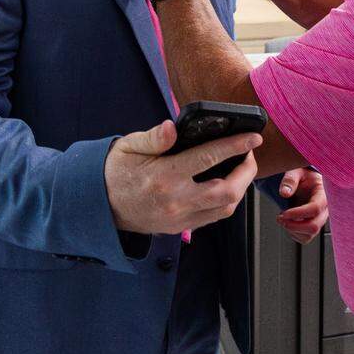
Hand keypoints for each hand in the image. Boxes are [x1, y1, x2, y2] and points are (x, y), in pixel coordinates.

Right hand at [104, 121, 261, 234]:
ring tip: (242, 169)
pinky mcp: (180, 227)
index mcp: (164, 176)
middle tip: (250, 154)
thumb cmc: (116, 171)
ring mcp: (179, 217)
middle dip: (247, 171)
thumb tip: (173, 127)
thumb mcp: (129, 146)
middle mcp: (176, 200)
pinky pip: (213, 217)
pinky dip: (226, 202)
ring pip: (224, 208)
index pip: (208, 158)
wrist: (99, 205)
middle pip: (226, 190)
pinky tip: (228, 186)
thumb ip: (154, 137)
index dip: (235, 146)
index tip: (253, 137)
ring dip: (240, 189)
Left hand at [276, 168, 327, 244]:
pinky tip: (287, 222)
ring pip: (309, 235)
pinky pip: (305, 238)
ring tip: (281, 219)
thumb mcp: (296, 172)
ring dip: (292, 230)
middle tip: (279, 218)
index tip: (283, 212)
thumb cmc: (303, 176)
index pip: (315, 209)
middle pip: (314, 226)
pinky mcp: (314, 227)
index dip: (298, 213)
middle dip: (293, 225)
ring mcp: (320, 220)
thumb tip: (284, 193)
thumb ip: (290, 180)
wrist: (307, 182)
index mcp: (323, 195)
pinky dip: (293, 234)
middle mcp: (324, 210)